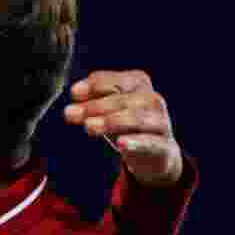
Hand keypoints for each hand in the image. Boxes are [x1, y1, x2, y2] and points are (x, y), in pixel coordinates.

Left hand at [64, 70, 182, 186]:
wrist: (156, 154)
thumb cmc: (126, 124)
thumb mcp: (108, 108)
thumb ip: (92, 99)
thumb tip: (75, 92)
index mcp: (138, 84)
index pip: (117, 80)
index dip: (95, 85)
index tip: (73, 93)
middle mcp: (152, 100)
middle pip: (124, 99)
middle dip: (95, 106)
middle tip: (70, 113)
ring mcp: (160, 123)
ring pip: (137, 118)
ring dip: (111, 121)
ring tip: (88, 126)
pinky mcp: (164, 146)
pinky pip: (151, 143)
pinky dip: (135, 142)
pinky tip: (120, 144)